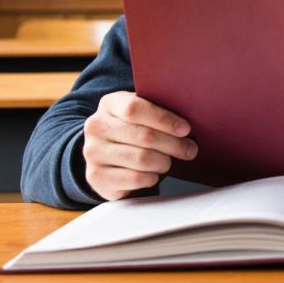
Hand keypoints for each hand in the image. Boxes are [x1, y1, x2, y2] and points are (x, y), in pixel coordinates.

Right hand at [82, 91, 197, 200]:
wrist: (104, 154)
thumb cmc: (132, 129)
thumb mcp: (141, 113)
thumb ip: (158, 110)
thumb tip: (187, 123)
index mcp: (109, 104)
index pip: (135, 109)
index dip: (164, 119)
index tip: (185, 129)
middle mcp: (96, 127)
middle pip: (144, 136)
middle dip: (174, 144)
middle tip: (190, 149)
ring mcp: (93, 153)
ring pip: (142, 159)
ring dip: (164, 162)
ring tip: (169, 161)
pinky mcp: (96, 177)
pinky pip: (135, 179)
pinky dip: (151, 177)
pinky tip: (154, 174)